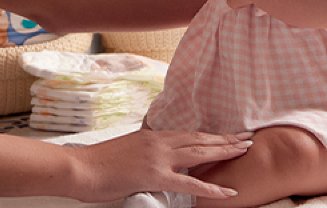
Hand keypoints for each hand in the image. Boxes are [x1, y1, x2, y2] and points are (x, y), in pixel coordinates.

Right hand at [70, 128, 250, 200]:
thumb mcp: (126, 153)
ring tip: (244, 150)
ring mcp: (157, 157)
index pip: (187, 134)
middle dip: (224, 139)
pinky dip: (211, 188)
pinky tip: (227, 192)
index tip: (226, 134)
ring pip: (198, 153)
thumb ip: (145, 155)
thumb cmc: (98, 164)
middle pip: (198, 139)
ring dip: (224, 151)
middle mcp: (158, 141)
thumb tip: (155, 163)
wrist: (80, 167)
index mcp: (151, 136)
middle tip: (246, 137)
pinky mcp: (154, 175)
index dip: (209, 135)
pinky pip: (189, 184)